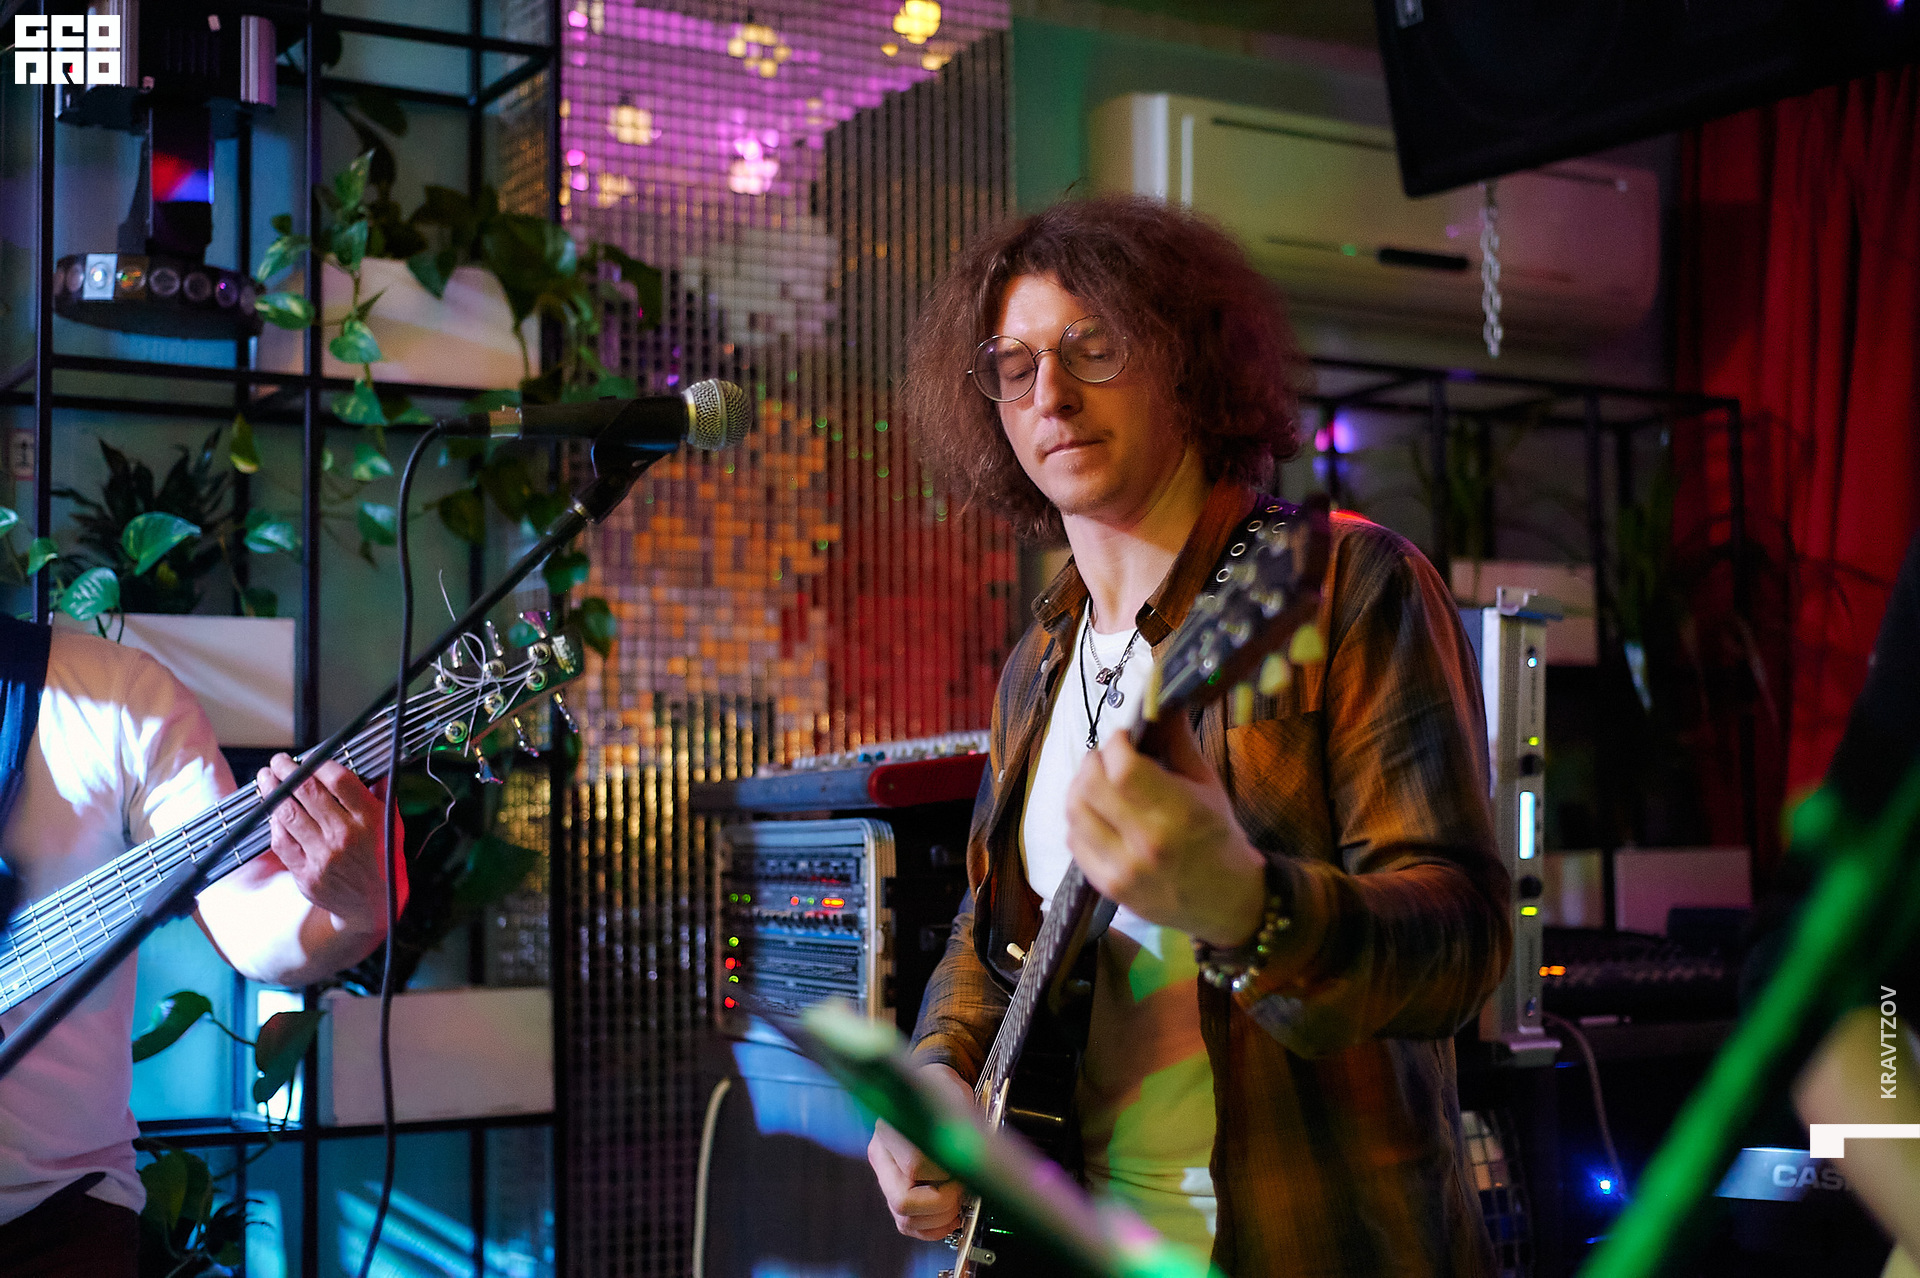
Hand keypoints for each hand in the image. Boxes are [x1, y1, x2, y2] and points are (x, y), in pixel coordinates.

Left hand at [254, 753, 404, 935]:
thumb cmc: (383, 861)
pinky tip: (272, 811)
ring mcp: (324, 856)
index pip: (340, 780)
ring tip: (265, 779)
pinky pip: (281, 841)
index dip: (319, 763)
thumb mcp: (393, 826)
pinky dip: (274, 823)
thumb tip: (375, 765)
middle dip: (286, 771)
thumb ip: (382, 795)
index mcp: (371, 820)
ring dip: (271, 792)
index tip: (309, 757)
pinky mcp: (306, 873)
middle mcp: (346, 836)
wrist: (374, 907)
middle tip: (277, 761)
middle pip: (308, 793)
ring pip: (288, 814)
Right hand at [868, 1062, 971, 1239]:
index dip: (945, 1173)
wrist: (931, 1089)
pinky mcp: (893, 1192)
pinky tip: (950, 1216)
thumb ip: (962, 1123)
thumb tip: (975, 1157)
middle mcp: (882, 1154)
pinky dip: (932, 1228)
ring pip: (904, 1218)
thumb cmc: (943, 1093)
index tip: (963, 1166)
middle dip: (941, 1202)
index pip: (915, 1164)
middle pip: (902, 1199)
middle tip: (962, 1190)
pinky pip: (907, 1225)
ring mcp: (885, 1177)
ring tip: (959, 1202)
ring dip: (939, 1218)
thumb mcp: (955, 1097)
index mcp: (891, 1128)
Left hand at [1065, 712, 1265, 946]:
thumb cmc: (1219, 837)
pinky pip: (1073, 841)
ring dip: (1080, 787)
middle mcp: (1146, 843)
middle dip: (1094, 761)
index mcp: (1178, 813)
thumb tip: (1160, 700)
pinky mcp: (1108, 886)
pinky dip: (1079, 818)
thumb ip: (1178, 742)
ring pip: (1074, 812)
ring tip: (1099, 781)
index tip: (1124, 738)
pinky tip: (1097, 812)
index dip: (1115, 744)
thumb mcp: (1207, 785)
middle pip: (1090, 786)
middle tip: (1108, 757)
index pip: (1122, 768)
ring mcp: (1123, 868)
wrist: (1226, 901)